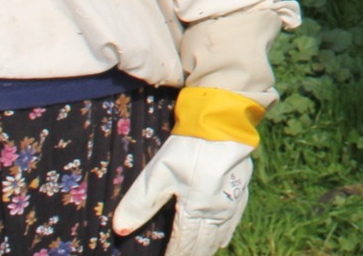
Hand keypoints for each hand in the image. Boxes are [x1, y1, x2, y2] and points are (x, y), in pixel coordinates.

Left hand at [112, 135, 253, 255]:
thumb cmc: (189, 148)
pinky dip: (226, 234)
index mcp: (195, 210)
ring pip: (221, 234)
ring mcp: (232, 201)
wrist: (223, 121)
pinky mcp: (242, 187)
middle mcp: (217, 212)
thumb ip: (139, 203)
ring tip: (199, 255)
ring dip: (208, 248)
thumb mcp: (158, 173)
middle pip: (204, 243)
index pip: (183, 245)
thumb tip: (120, 230)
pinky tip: (223, 240)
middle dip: (192, 255)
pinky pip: (235, 219)